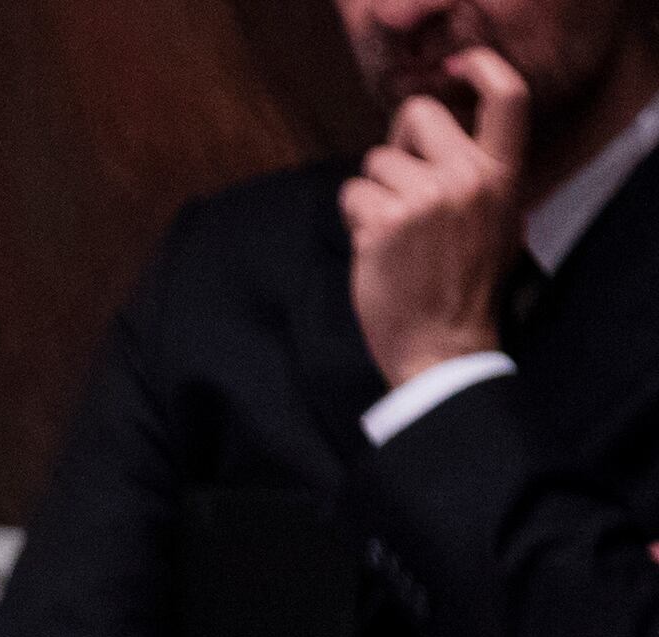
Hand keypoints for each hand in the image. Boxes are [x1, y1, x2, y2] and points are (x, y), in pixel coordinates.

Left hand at [346, 44, 530, 384]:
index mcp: (504, 174)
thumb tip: (452, 147)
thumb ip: (482, 179)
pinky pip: (353, 194)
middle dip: (399, 140)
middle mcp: (468, 176)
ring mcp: (426, 197)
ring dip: (374, 193)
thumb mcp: (500, 223)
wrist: (444, 344)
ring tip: (394, 233)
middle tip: (400, 178)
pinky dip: (355, 218)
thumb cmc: (465, 287)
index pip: (508, 97)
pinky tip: (376, 248)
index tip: (456, 67)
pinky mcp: (385, 222)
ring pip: (376, 162)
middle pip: (418, 113)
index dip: (481, 69)